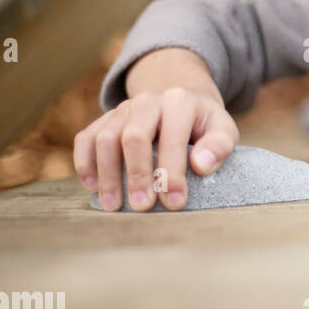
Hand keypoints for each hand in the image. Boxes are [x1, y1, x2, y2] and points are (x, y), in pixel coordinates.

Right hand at [73, 88, 238, 210]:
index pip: (171, 139)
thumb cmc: (204, 125)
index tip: (174, 202)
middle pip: (132, 137)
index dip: (171, 173)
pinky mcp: (106, 119)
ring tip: (114, 205)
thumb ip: (219, 145)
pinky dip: (85, 163)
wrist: (182, 102)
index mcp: (179, 102)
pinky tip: (92, 187)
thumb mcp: (223, 130)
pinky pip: (85, 138)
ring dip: (107, 175)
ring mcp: (123, 109)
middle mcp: (147, 101)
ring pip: (104, 139)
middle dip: (137, 175)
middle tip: (142, 207)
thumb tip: (201, 165)